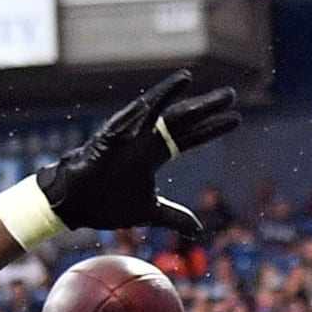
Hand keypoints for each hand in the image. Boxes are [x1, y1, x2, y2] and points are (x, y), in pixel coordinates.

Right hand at [36, 70, 239, 234]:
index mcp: (155, 154)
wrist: (76, 202)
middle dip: (208, 109)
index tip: (235, 119)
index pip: (189, 138)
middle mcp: (148, 139)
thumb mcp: (149, 212)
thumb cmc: (108, 203)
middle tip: (231, 96)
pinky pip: (144, 109)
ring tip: (218, 93)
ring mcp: (135, 134)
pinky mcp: (120, 131)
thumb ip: (174, 216)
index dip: (211, 130)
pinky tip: (183, 81)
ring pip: (171, 113)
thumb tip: (198, 230)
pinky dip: (163, 95)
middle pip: (184, 121)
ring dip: (195, 102)